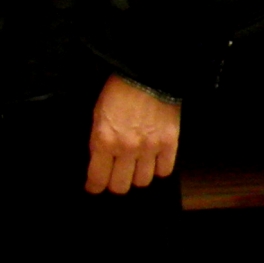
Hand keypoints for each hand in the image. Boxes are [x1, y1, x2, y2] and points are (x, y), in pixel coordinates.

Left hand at [85, 74, 178, 194]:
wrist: (147, 75)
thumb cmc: (118, 92)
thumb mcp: (97, 116)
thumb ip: (99, 141)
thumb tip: (98, 161)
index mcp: (104, 140)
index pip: (97, 178)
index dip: (94, 186)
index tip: (93, 187)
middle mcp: (126, 148)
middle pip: (121, 185)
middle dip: (115, 184)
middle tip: (114, 178)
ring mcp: (150, 147)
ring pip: (142, 181)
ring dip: (136, 177)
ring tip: (133, 168)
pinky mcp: (170, 143)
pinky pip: (164, 170)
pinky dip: (158, 169)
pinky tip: (152, 161)